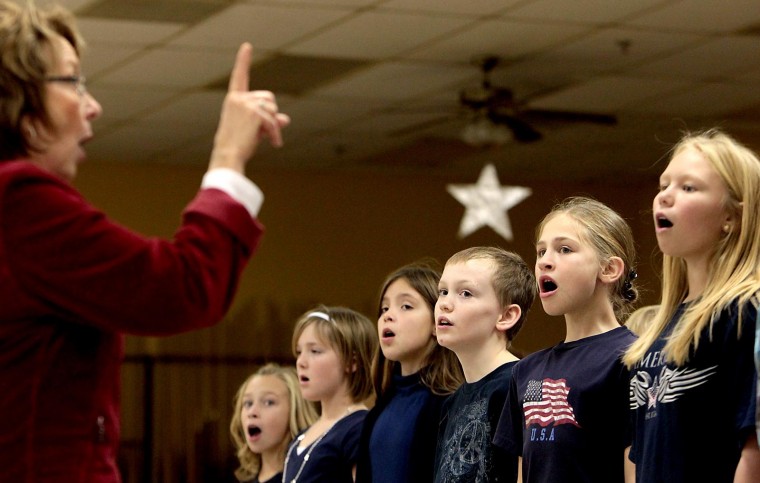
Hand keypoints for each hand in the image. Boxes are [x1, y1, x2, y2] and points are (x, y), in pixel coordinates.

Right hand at [210, 43, 289, 171]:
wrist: (228, 156)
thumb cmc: (238, 145)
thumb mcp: (255, 129)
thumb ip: (269, 121)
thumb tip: (286, 119)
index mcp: (233, 100)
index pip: (239, 77)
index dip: (243, 61)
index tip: (247, 46)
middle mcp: (238, 98)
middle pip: (269, 98)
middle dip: (271, 115)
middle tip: (264, 132)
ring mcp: (245, 104)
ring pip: (273, 109)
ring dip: (274, 126)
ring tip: (266, 139)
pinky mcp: (254, 113)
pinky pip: (274, 122)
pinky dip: (276, 134)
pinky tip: (273, 144)